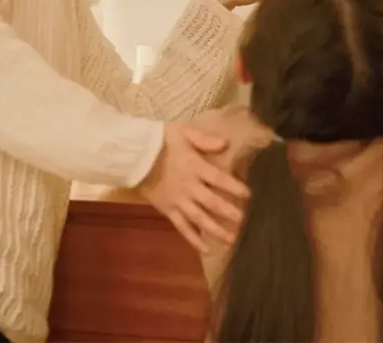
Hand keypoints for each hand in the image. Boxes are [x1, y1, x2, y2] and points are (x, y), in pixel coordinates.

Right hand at [136, 123, 249, 251]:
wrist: (133, 155)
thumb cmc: (160, 141)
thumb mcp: (183, 132)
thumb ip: (204, 139)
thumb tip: (225, 144)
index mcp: (194, 167)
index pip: (219, 178)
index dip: (234, 187)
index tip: (248, 195)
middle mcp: (189, 187)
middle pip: (212, 202)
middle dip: (229, 212)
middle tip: (244, 221)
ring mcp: (178, 201)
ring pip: (199, 219)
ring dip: (216, 230)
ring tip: (232, 239)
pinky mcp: (168, 211)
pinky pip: (182, 227)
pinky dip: (193, 239)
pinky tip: (205, 249)